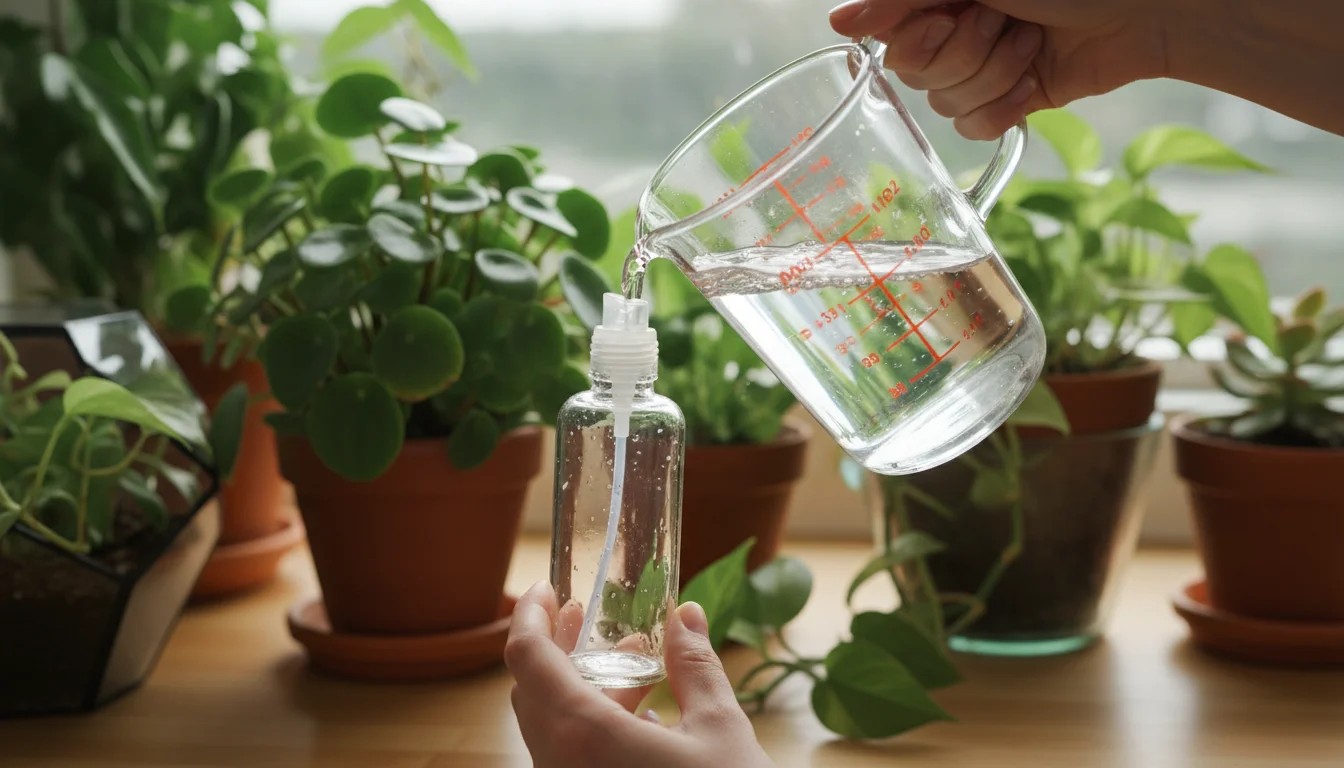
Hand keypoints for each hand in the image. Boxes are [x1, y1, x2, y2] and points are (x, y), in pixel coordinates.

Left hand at [506, 581, 774, 767]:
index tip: (546, 587)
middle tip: (585, 617)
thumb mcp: (720, 728)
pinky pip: (567, 758)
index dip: (528, 614)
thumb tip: (686, 615)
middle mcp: (559, 767)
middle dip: (556, 646)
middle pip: (530, 690)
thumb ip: (694, 665)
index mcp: (582, 735)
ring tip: (634, 662)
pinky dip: (590, 725)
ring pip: (549, 727)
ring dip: (580, 687)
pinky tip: (640, 714)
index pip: (525, 657)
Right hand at [829, 0, 1174, 139]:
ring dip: (994, 77)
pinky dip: (1004, 110)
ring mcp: (980, 68)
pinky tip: (1031, 86)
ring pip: (945, 106)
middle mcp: (952, 30)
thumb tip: (838, 22)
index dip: (919, 39)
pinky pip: (974, 129)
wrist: (1145, 10)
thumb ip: (901, 0)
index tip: (951, 17)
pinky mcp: (1009, 102)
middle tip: (1004, 23)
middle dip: (965, 56)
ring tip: (1031, 45)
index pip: (890, 40)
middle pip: (915, 77)